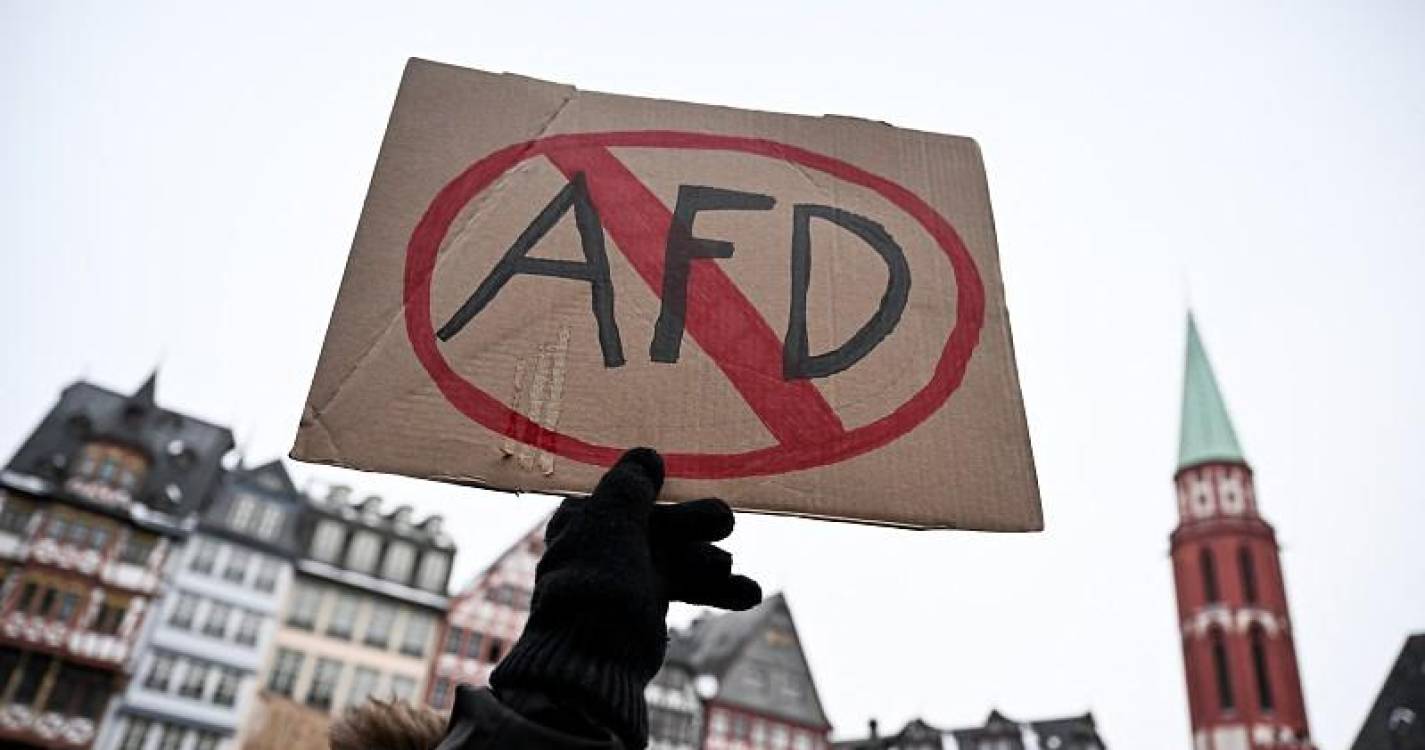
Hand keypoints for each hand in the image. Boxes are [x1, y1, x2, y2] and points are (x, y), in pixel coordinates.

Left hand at [490, 448, 760, 747]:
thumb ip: (632, 484)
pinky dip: (716, 590)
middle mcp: (603, 544)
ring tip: (728, 568)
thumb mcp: (613, 520)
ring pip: (680, 556)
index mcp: (583, 518)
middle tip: (725, 522)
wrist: (596, 659)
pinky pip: (687, 587)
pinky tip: (748, 592)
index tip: (692, 483)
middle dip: (695, 524)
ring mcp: (627, 576)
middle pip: (662, 523)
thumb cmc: (599, 580)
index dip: (664, 490)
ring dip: (709, 561)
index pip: (631, 493)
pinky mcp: (647, 606)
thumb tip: (647, 455)